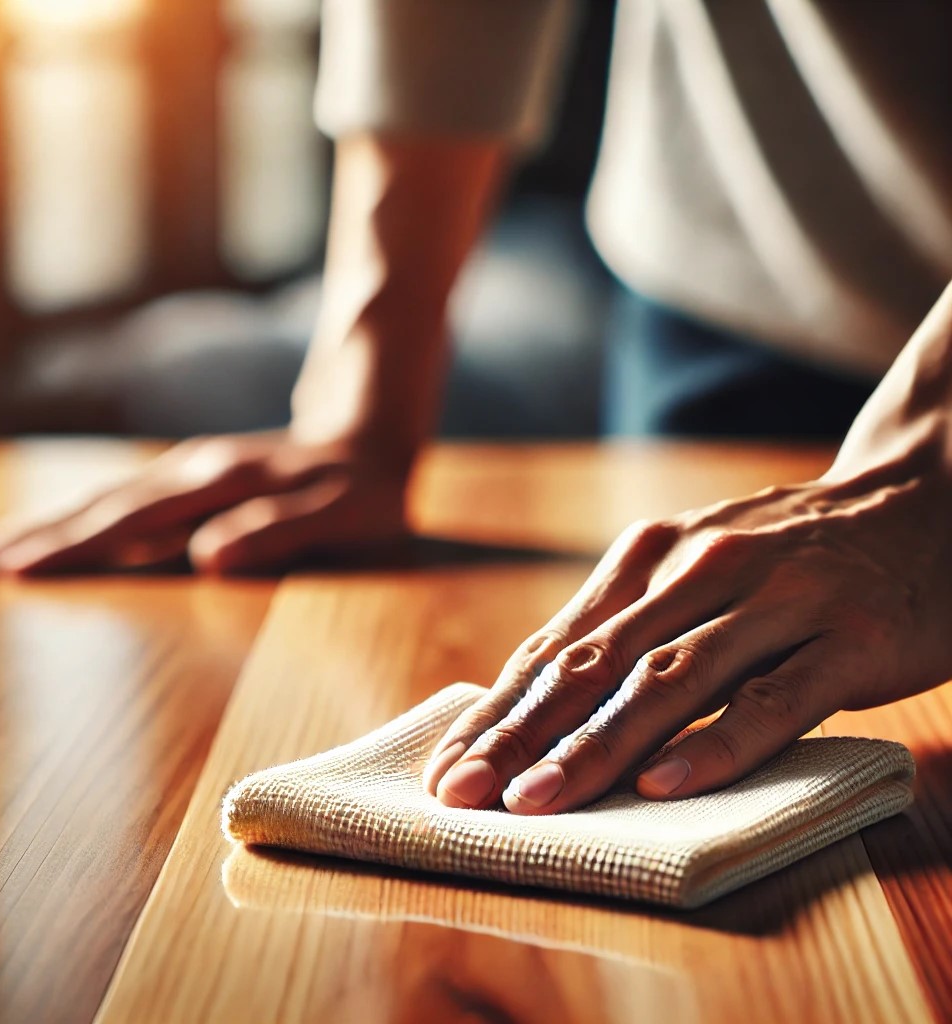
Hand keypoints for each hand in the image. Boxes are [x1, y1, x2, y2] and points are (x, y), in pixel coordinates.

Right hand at [0, 432, 408, 575]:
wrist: (370, 432)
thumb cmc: (363, 488)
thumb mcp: (340, 514)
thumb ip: (277, 535)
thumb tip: (207, 558)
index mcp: (220, 485)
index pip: (131, 523)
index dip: (71, 549)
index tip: (12, 573)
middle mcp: (193, 473)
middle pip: (101, 508)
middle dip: (35, 537)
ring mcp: (188, 471)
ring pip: (104, 499)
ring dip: (46, 524)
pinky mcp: (191, 476)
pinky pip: (125, 498)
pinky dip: (81, 515)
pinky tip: (54, 531)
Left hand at [424, 442, 951, 812]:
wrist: (916, 502)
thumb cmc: (785, 554)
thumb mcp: (694, 567)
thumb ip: (628, 622)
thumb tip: (537, 701)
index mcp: (650, 556)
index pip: (557, 647)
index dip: (498, 711)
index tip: (449, 767)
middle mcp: (701, 570)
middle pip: (595, 666)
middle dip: (522, 736)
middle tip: (465, 794)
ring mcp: (775, 600)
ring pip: (671, 681)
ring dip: (597, 747)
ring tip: (538, 802)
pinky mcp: (846, 638)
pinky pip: (773, 698)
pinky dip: (717, 743)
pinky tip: (665, 785)